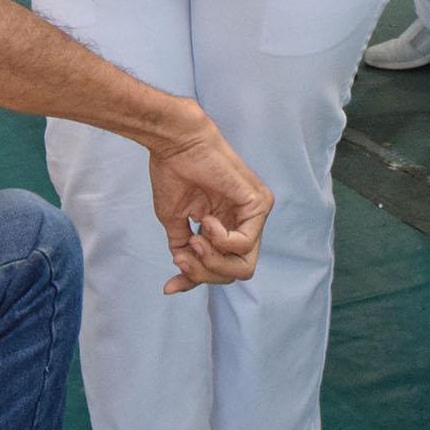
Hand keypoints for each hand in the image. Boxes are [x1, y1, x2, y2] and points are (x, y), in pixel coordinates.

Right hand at [145, 116, 273, 293]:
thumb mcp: (176, 224)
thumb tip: (179, 278)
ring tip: (194, 238)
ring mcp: (256, 214)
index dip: (197, 280)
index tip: (169, 284)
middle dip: (207, 273)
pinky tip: (206, 220)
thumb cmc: (174, 175)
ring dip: (212, 260)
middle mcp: (246, 222)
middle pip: (237, 272)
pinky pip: (244, 243)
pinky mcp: (259, 204)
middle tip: (184, 258)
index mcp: (228, 226)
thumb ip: (184, 251)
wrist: (175, 145)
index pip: (223, 268)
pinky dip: (221, 240)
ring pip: (244, 266)